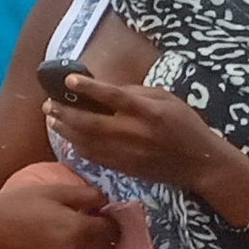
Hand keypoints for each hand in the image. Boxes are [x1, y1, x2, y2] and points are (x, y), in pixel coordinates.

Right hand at [0, 184, 119, 248]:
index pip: (111, 227)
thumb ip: (84, 194)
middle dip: (107, 236)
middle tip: (97, 225)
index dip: (111, 218)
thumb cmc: (17, 205)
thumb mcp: (51, 191)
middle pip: (108, 247)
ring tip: (88, 240)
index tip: (104, 213)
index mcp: (79, 228)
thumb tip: (105, 200)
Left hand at [45, 75, 227, 191]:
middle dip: (66, 113)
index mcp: (149, 112)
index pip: (115, 97)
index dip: (90, 88)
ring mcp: (128, 154)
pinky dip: (77, 146)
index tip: (69, 80)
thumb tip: (105, 88)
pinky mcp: (124, 168)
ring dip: (66, 130)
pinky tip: (68, 136)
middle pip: (92, 123)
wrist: (199, 163)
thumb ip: (136, 92)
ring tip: (52, 118)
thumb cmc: (184, 124)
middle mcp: (135, 133)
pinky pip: (94, 157)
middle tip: (49, 104)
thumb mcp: (167, 99)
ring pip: (88, 142)